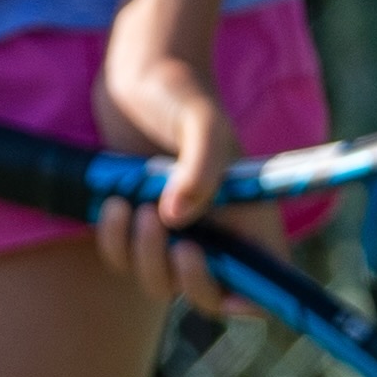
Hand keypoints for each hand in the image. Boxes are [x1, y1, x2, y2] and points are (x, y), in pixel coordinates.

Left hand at [89, 0, 242, 313]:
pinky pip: (125, 259)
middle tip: (176, 244)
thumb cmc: (181, 91)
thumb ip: (201, 165)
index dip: (252, 302)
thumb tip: (178, 219)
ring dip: (143, 258)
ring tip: (132, 210)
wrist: (138, 74)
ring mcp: (176, 230)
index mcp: (250, 215)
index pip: (266, 280)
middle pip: (207, 295)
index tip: (227, 294)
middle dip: (186, 280)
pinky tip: (111, 206)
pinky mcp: (136, 223)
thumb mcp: (201, 121)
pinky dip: (115, 243)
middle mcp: (216, 230)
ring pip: (160, 282)